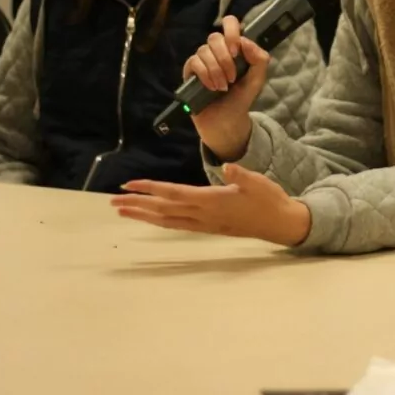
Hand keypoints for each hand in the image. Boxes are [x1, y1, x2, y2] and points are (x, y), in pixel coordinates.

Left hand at [110, 163, 311, 245]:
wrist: (280, 223)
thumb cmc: (270, 199)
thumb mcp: (259, 182)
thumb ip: (242, 175)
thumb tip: (228, 167)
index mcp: (212, 201)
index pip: (174, 194)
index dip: (150, 189)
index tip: (129, 186)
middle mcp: (204, 215)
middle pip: (164, 210)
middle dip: (138, 205)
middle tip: (113, 202)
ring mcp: (205, 224)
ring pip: (168, 220)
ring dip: (144, 216)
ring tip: (124, 212)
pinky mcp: (209, 227)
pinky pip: (178, 225)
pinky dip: (160, 221)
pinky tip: (153, 219)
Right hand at [184, 15, 269, 161]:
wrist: (227, 120)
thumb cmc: (241, 97)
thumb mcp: (257, 79)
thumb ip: (259, 59)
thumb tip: (245, 41)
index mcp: (233, 47)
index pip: (229, 23)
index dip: (232, 31)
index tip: (236, 50)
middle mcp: (216, 50)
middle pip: (214, 37)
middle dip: (225, 59)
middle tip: (232, 78)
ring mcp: (202, 59)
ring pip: (204, 50)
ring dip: (216, 70)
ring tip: (222, 87)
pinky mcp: (190, 71)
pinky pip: (194, 62)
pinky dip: (205, 75)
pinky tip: (211, 87)